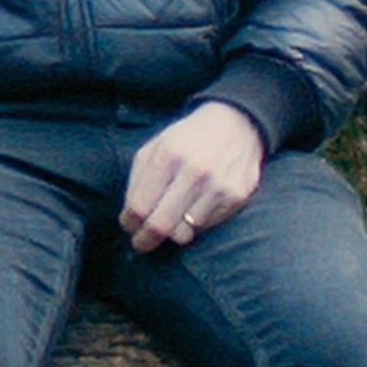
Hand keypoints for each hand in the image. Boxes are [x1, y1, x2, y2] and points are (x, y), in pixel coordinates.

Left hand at [120, 99, 270, 255]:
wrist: (237, 124)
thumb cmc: (187, 140)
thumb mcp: (155, 148)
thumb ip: (138, 181)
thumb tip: (131, 218)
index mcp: (168, 155)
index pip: (139, 206)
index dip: (129, 222)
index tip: (129, 225)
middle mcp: (195, 171)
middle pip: (160, 226)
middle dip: (145, 240)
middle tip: (141, 242)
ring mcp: (219, 186)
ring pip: (184, 233)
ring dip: (173, 230)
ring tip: (174, 215)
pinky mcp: (238, 197)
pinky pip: (206, 227)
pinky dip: (196, 223)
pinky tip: (197, 205)